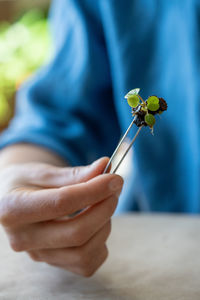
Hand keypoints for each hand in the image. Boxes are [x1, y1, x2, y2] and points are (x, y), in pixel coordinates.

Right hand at [0, 157, 122, 276]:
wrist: (10, 202)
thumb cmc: (24, 183)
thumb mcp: (41, 172)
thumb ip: (73, 173)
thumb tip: (105, 166)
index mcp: (14, 209)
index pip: (62, 203)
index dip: (94, 190)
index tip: (115, 179)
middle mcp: (23, 238)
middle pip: (77, 233)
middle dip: (104, 209)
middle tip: (114, 189)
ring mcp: (39, 255)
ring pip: (84, 252)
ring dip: (104, 225)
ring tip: (102, 204)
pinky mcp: (54, 263)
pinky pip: (86, 264)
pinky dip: (100, 243)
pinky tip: (96, 224)